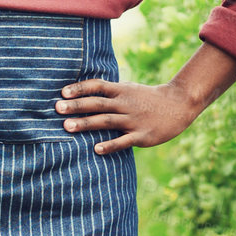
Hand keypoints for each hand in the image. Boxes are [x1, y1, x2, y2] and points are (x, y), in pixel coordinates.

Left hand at [55, 78, 202, 152]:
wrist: (178, 105)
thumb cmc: (147, 98)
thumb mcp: (129, 89)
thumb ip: (108, 91)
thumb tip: (82, 91)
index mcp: (121, 90)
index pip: (98, 86)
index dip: (80, 88)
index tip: (63, 92)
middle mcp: (125, 103)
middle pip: (98, 103)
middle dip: (77, 105)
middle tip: (57, 108)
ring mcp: (134, 120)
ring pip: (107, 121)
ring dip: (87, 123)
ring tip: (67, 127)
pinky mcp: (142, 135)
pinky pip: (124, 141)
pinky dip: (110, 145)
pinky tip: (96, 149)